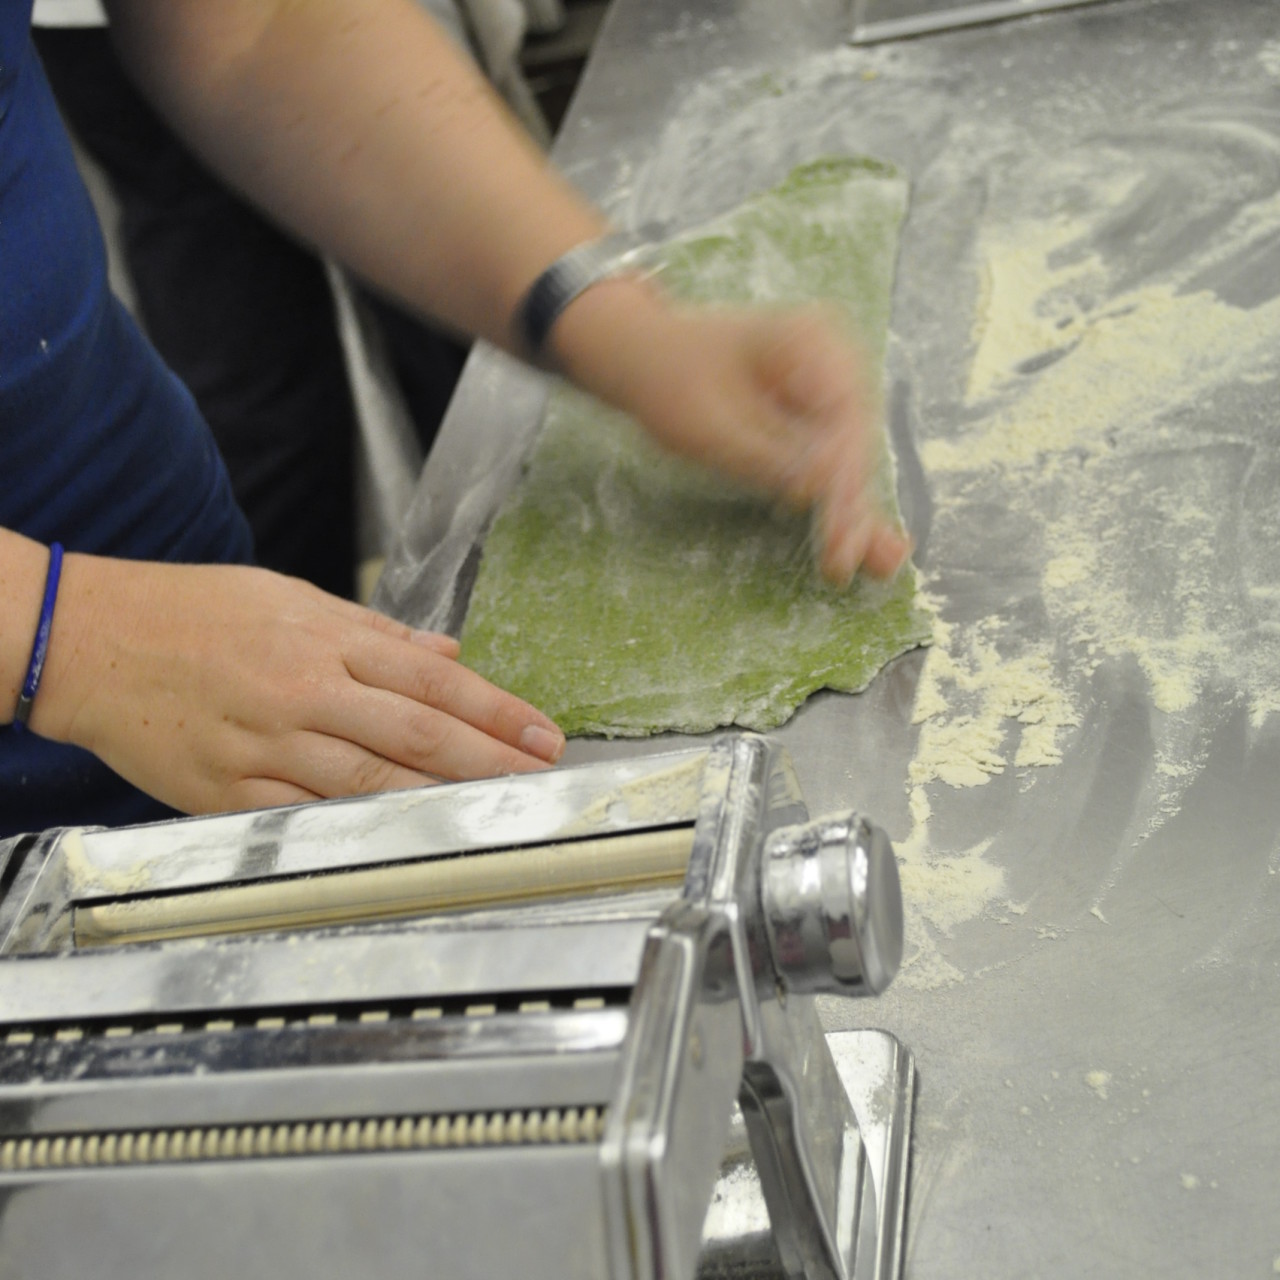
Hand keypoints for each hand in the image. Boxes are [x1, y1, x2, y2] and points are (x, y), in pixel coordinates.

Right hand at [30, 555, 564, 814]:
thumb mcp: (292, 597)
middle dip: (490, 760)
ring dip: (441, 802)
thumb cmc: (194, 612)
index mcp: (327, 639)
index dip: (496, 710)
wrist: (90, 639)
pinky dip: (359, 830)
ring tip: (493, 814)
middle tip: (540, 778)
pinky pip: (306, 816)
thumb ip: (376, 631)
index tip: (541, 733)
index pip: (434, 680)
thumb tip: (446, 654)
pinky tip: (404, 842)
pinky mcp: (229, 791)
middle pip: (417, 734)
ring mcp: (267, 744)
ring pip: (371, 782)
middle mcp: (305, 690)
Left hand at [553, 286, 910, 584]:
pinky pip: (834, 466)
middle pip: (855, 441)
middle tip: (841, 561)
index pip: (843, 416)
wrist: (643, 356)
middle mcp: (833, 358)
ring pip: (850, 461)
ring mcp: (829, 388)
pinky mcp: (818, 419)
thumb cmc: (667, 379)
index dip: (842, 475)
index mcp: (808, 340)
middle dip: (850, 505)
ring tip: (858, 563)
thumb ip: (767, 457)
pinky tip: (871, 547)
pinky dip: (841, 505)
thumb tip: (824, 488)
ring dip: (852, 514)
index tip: (833, 524)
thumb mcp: (708, 425)